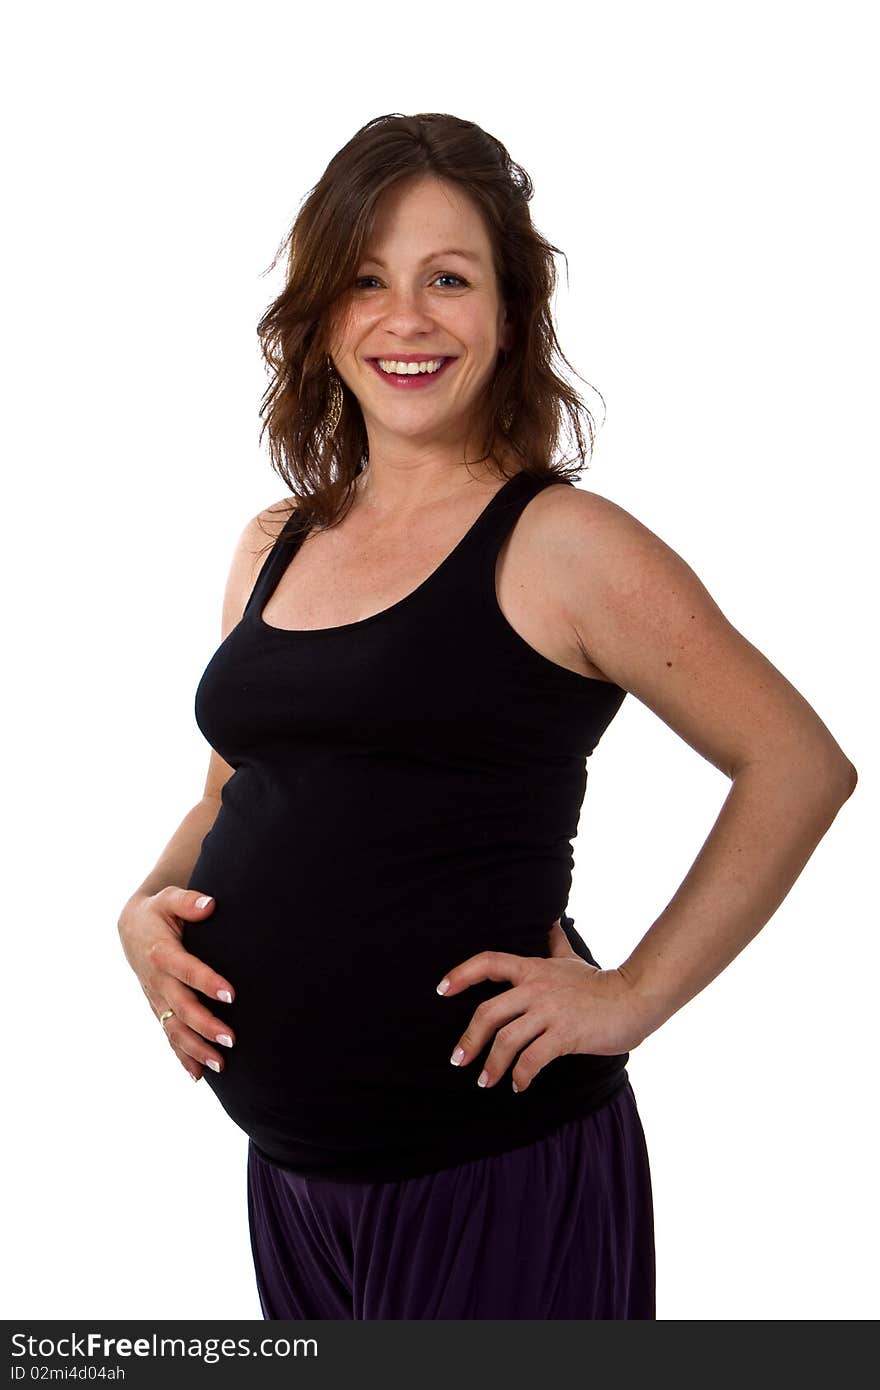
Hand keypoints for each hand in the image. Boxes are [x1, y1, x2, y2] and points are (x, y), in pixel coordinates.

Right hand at [117, 887, 235, 1082]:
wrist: (131, 928)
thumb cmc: (158, 912)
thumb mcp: (168, 899)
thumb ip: (189, 902)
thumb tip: (210, 904)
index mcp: (162, 953)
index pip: (186, 970)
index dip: (207, 982)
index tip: (232, 994)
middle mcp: (157, 981)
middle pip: (181, 1007)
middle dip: (206, 1026)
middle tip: (232, 1039)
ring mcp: (156, 998)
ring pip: (174, 1029)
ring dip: (196, 1049)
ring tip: (221, 1065)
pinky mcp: (158, 1009)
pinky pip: (168, 1036)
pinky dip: (181, 1057)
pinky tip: (198, 1076)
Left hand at [436, 920, 648, 1092]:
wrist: (634, 998)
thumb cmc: (601, 983)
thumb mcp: (572, 959)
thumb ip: (556, 943)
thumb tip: (552, 921)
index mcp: (533, 969)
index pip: (488, 962)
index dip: (461, 974)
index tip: (441, 989)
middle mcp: (536, 988)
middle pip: (488, 1012)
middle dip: (469, 1039)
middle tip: (458, 1060)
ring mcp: (550, 1012)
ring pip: (507, 1040)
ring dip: (492, 1065)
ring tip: (485, 1081)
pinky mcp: (565, 1034)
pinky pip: (533, 1059)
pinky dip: (521, 1075)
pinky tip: (519, 1085)